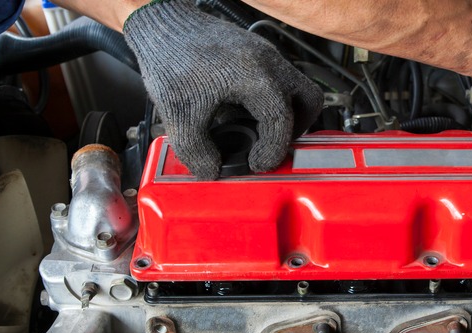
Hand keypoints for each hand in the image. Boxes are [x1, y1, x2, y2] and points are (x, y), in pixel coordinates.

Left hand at [123, 0, 322, 178]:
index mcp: (257, 78)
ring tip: (255, 130)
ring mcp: (265, 54)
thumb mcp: (179, 114)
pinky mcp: (256, 51)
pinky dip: (269, 100)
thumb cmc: (171, 58)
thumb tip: (211, 169)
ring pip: (296, 89)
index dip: (272, 151)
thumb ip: (197, 150)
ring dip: (284, 114)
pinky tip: (239, 109)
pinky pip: (278, 79)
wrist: (162, 23)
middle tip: (273, 145)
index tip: (256, 164)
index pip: (283, 123)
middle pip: (308, 102)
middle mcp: (269, 63)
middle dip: (295, 130)